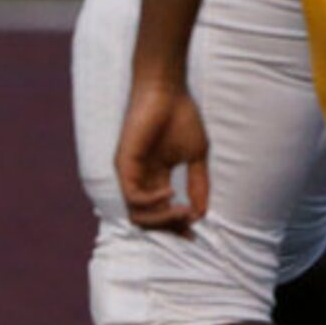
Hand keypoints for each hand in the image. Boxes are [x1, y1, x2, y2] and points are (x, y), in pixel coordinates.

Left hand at [113, 72, 208, 233]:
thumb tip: (201, 215)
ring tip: (183, 211)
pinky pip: (133, 196)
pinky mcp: (124, 164)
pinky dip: (154, 202)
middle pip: (147, 220)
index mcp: (156, 177)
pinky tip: (171, 192)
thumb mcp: (196, 157)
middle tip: (189, 224)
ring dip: (163, 219)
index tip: (194, 233)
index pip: (160, 213)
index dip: (176, 227)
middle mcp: (140, 178)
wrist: (167, 91)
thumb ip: (198, 185)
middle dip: (170, 227)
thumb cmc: (181, 118)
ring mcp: (130, 172)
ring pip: (137, 215)